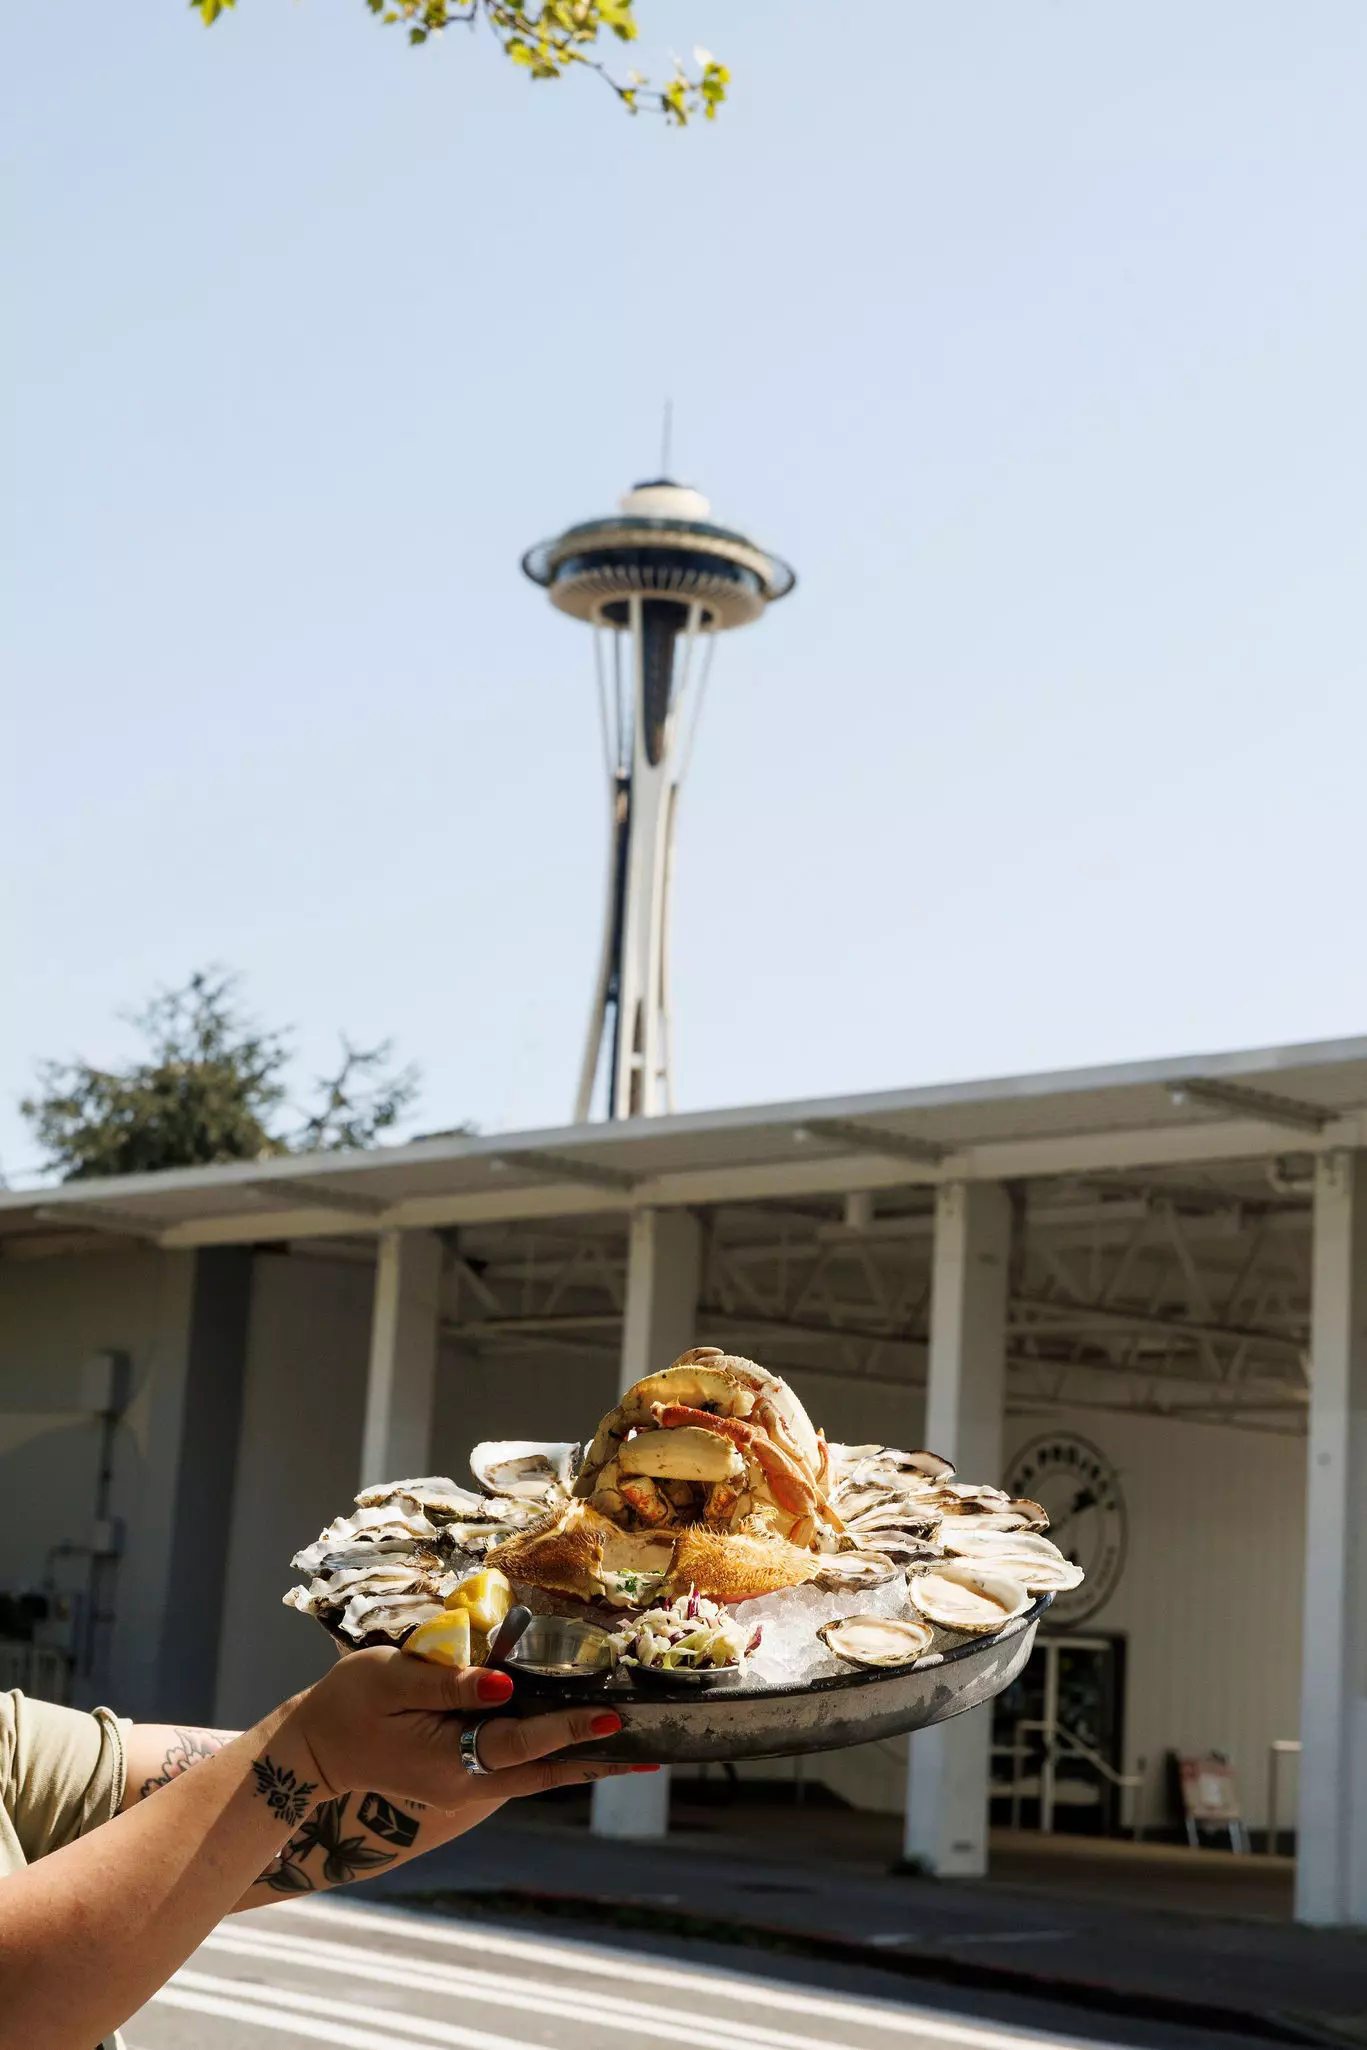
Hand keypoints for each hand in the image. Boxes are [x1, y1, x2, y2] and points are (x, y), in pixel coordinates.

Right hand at [290, 1647, 651, 1810]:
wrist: (315, 1750)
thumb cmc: (349, 1703)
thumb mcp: (391, 1679)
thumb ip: (450, 1682)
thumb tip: (505, 1685)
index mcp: (448, 1762)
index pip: (522, 1742)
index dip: (568, 1726)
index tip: (610, 1716)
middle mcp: (465, 1786)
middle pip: (543, 1773)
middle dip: (596, 1761)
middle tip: (650, 1753)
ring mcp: (465, 1788)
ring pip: (534, 1776)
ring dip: (580, 1762)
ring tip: (631, 1749)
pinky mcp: (463, 1778)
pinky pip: (517, 1768)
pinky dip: (551, 1755)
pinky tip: (577, 1740)